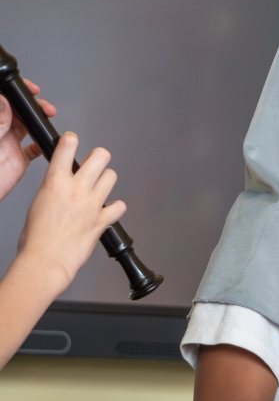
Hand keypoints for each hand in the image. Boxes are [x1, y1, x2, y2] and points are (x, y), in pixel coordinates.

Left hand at [0, 80, 56, 200]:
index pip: (3, 100)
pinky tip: (46, 142)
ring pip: (26, 126)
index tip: (28, 89)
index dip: (16, 91)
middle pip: (17, 111)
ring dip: (38, 121)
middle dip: (32, 105)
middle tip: (43, 106)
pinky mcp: (17, 159)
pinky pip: (32, 149)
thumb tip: (5, 101)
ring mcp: (7, 145)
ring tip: (47, 119)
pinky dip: (42, 144)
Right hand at [17, 132, 126, 294]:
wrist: (46, 261)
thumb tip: (61, 184)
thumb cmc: (36, 238)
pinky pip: (120, 206)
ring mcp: (92, 203)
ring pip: (112, 176)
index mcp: (55, 183)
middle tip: (93, 165)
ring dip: (106, 180)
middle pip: (101, 156)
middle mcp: (77, 189)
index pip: (66, 147)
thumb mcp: (38, 203)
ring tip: (99, 188)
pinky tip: (108, 211)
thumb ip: (54, 189)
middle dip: (98, 157)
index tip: (72, 140)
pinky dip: (115, 208)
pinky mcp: (103, 220)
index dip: (71, 140)